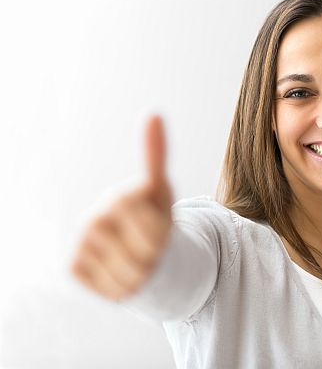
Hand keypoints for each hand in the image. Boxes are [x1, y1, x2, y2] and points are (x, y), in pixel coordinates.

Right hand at [71, 115, 173, 300]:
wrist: (131, 250)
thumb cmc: (152, 217)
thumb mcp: (162, 191)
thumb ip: (156, 155)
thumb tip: (153, 113)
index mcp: (121, 197)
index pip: (158, 229)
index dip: (165, 233)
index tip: (162, 225)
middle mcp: (96, 217)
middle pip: (148, 253)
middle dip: (159, 254)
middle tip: (153, 245)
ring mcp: (83, 243)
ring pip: (132, 276)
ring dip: (144, 275)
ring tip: (139, 259)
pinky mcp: (74, 267)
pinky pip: (112, 289)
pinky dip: (123, 288)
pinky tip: (120, 270)